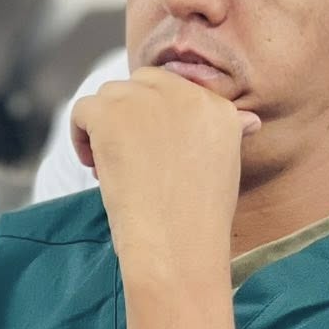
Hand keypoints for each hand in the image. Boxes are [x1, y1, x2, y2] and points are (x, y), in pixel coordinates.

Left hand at [71, 68, 259, 285]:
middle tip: (127, 159)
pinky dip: (80, 136)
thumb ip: (230, 135)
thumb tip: (248, 120)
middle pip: (140, 84)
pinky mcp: (111, 113)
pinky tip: (94, 167)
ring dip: (104, 127)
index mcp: (218, 107)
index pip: (174, 90)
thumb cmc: (200, 220)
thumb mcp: (226, 169)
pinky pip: (83, 109)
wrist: (177, 244)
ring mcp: (147, 100)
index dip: (155, 121)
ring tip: (110, 168)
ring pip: (109, 96)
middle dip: (128, 116)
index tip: (153, 157)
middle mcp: (185, 94)